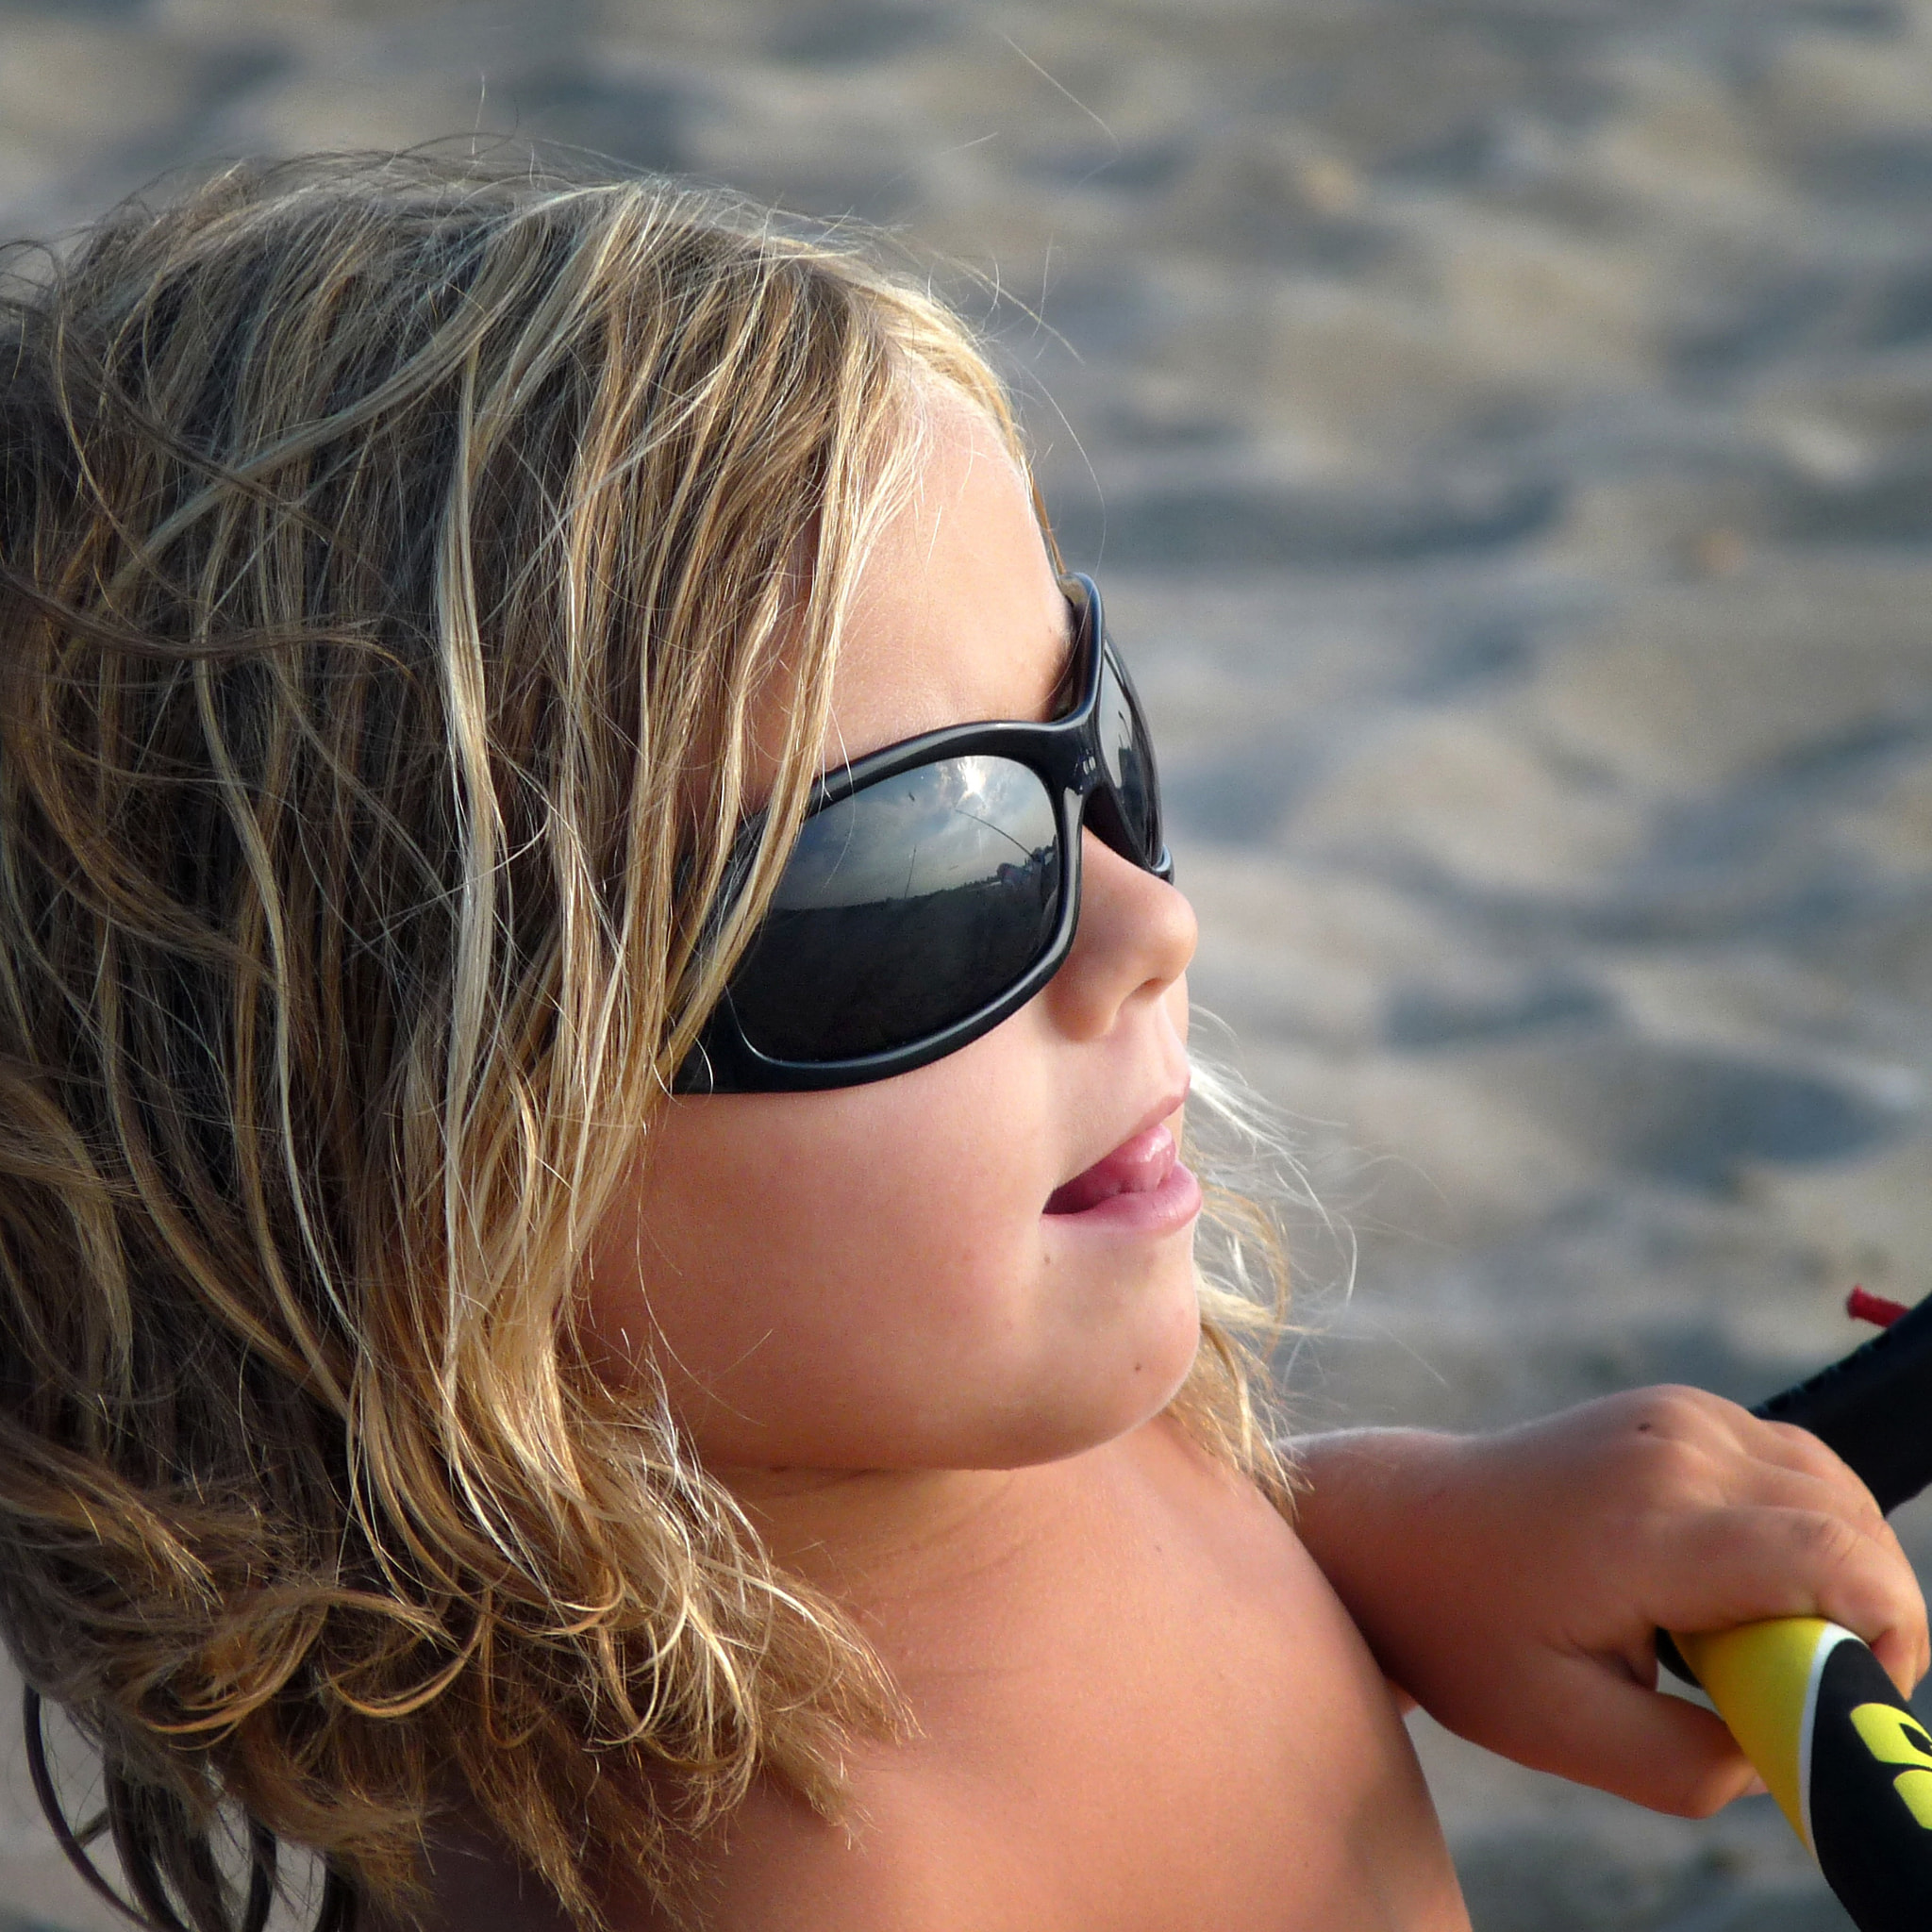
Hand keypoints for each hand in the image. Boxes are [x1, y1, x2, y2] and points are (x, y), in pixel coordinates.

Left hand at [1291, 1388, 1929, 1816]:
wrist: (1398, 1529)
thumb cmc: (1468, 1632)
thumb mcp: (1567, 1733)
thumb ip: (1697, 1766)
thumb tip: (1793, 1750)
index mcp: (1647, 1527)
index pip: (1835, 1558)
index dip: (1889, 1637)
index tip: (1856, 1698)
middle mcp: (1673, 1448)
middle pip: (1852, 1523)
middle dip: (1872, 1616)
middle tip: (1807, 1683)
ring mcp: (1675, 1414)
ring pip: (1834, 1488)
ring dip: (1839, 1569)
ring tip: (1763, 1636)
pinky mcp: (1676, 1407)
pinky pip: (1791, 1465)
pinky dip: (1801, 1526)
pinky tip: (1738, 1582)